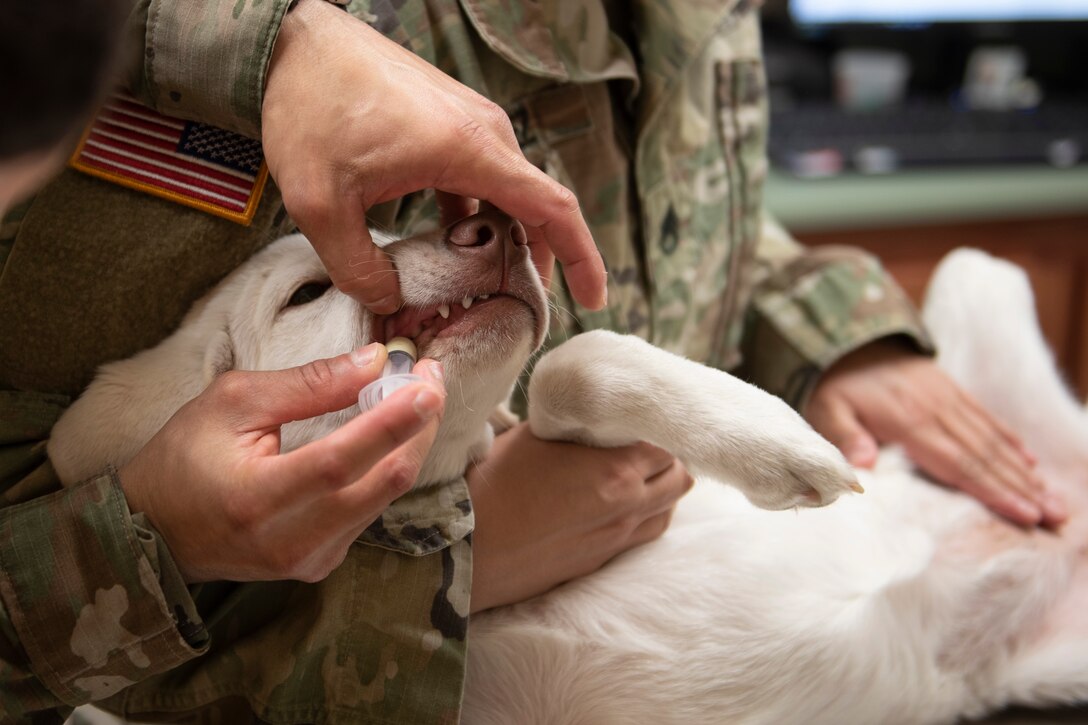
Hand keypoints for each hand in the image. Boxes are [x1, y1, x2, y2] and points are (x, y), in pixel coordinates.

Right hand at [118, 344, 445, 582]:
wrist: (154, 531)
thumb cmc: (185, 457)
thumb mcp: (233, 402)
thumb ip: (308, 385)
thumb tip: (373, 362)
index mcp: (257, 499)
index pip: (342, 460)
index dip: (391, 421)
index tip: (428, 383)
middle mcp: (290, 540)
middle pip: (382, 482)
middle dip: (419, 426)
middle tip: (432, 379)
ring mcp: (310, 559)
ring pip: (386, 497)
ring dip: (410, 444)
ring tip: (417, 398)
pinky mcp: (321, 563)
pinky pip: (371, 511)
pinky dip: (388, 469)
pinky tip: (391, 436)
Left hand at [261, 0, 606, 313]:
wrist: (292, 41)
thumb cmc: (311, 106)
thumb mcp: (321, 204)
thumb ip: (358, 267)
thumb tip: (389, 302)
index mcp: (469, 149)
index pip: (554, 208)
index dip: (582, 258)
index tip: (594, 297)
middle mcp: (484, 132)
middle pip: (535, 206)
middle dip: (535, 261)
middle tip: (516, 308)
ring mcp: (469, 123)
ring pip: (506, 193)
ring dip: (500, 239)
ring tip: (478, 285)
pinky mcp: (449, 121)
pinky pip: (481, 176)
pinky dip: (477, 215)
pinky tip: (449, 245)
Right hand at [466, 423, 692, 612]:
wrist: (468, 545)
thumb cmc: (494, 483)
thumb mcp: (536, 435)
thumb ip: (577, 425)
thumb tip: (594, 414)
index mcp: (615, 471)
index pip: (667, 442)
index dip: (658, 426)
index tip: (641, 416)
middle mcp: (628, 506)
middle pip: (680, 476)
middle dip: (670, 456)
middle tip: (644, 441)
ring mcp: (618, 537)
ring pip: (669, 508)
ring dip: (663, 487)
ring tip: (638, 471)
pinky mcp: (603, 558)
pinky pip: (647, 533)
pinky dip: (648, 514)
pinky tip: (624, 502)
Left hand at [804, 340, 1066, 526]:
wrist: (848, 335)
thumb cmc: (835, 383)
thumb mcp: (826, 408)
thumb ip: (845, 437)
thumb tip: (863, 467)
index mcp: (909, 423)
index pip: (958, 464)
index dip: (993, 491)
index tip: (1025, 515)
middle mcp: (937, 411)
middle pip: (986, 457)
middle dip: (1023, 490)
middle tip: (1056, 518)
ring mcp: (949, 399)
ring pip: (994, 440)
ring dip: (1026, 473)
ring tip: (1054, 500)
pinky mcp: (952, 390)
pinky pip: (987, 418)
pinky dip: (1012, 441)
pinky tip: (1031, 462)